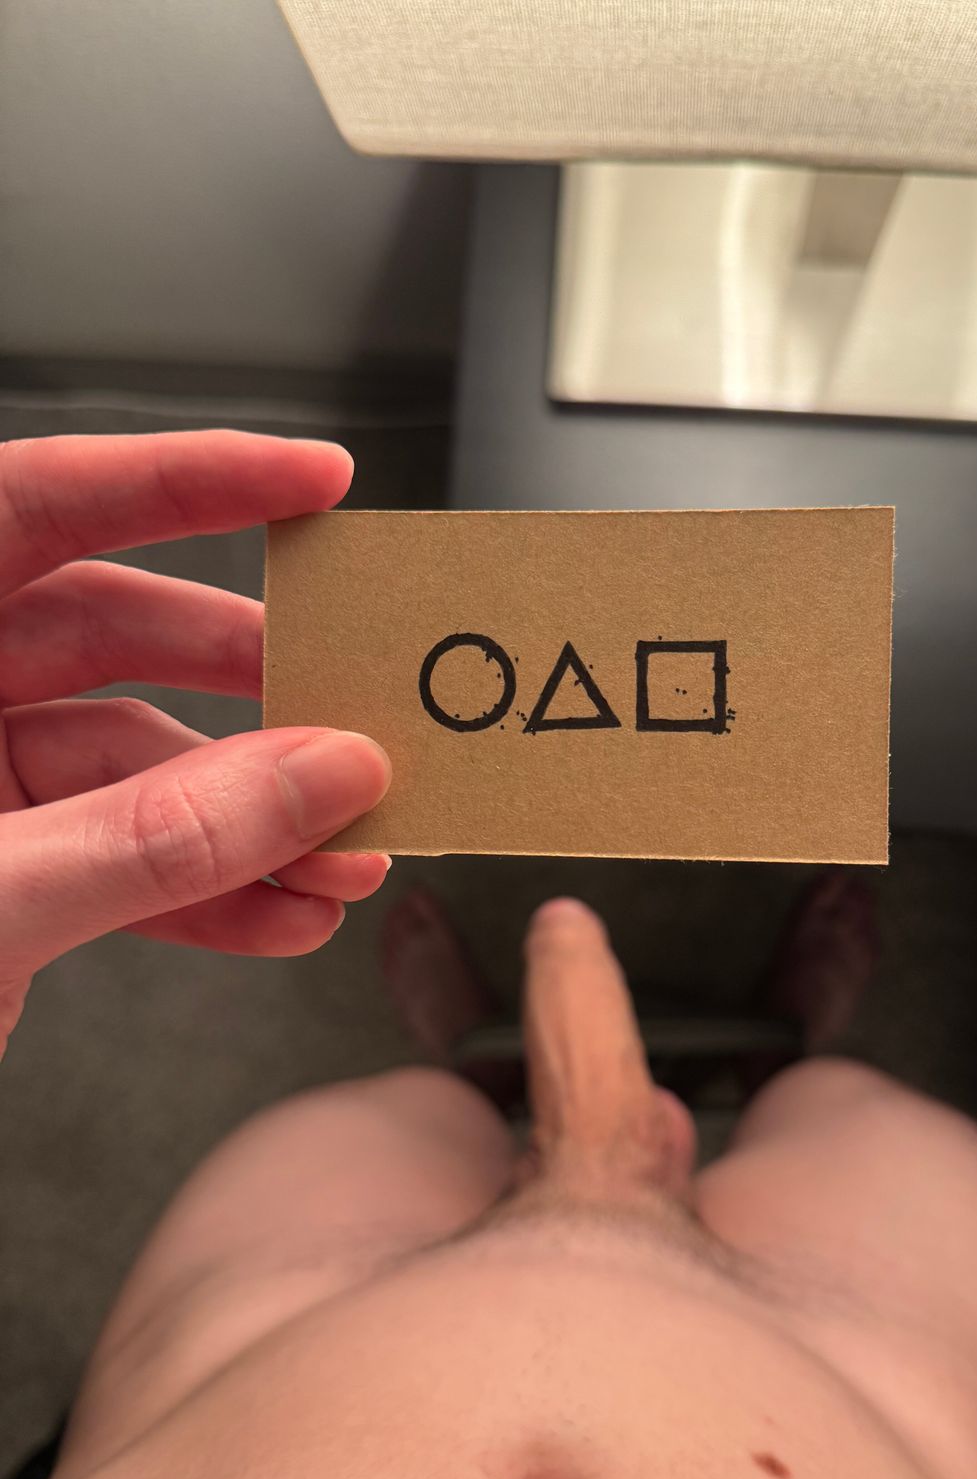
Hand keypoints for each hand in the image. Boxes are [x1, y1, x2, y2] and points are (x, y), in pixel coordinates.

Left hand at [0, 429, 393, 1055]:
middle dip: (252, 696)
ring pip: (131, 768)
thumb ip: (155, 840)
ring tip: (342, 866)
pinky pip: (115, 857)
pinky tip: (281, 917)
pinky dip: (204, 893)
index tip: (314, 479)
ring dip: (250, 825)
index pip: (36, 503)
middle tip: (356, 718)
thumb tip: (320, 778)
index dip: (189, 480)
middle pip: (112, 637)